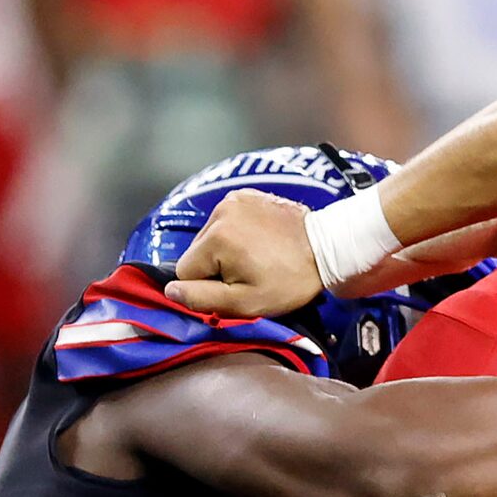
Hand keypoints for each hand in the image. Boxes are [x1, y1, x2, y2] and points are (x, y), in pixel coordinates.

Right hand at [166, 188, 330, 317]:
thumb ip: (202, 298)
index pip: (185, 271)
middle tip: (249, 273)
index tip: (235, 287)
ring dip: (224, 250)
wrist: (326, 249)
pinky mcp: (245, 194)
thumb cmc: (289, 281)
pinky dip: (235, 233)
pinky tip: (258, 240)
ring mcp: (233, 199)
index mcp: (216, 238)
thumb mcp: (245, 302)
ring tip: (255, 257)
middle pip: (196, 252)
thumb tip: (170, 290)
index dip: (206, 286)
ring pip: (209, 237)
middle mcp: (219, 212)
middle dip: (215, 267)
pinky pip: (225, 221)